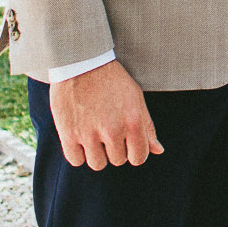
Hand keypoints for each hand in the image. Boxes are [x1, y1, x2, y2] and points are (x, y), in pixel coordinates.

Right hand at [48, 59, 163, 168]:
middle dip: (114, 149)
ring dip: (96, 153)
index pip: (139, 157)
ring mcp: (89, 133)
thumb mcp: (136, 98)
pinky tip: (80, 137)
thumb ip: (147, 127)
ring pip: (97, 164)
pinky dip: (78, 153)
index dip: (134, 153)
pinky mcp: (68, 133)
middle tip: (107, 130)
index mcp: (133, 121)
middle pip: (117, 161)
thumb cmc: (112, 80)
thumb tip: (158, 150)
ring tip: (94, 134)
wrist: (82, 63)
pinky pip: (76, 160)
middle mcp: (113, 130)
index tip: (127, 144)